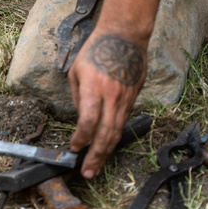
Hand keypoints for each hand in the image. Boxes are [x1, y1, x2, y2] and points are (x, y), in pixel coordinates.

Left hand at [68, 30, 146, 177]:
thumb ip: (77, 96)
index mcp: (94, 89)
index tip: (73, 147)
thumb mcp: (76, 70)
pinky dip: (115, 136)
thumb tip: (80, 117)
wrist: (125, 36)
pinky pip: (123, 120)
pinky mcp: (134, 97)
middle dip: (95, 156)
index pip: (88, 121)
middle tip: (88, 172)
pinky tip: (107, 145)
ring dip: (106, 151)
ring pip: (117, 131)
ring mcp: (125, 98)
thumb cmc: (96, 50)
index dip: (80, 138)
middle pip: (105, 133)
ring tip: (97, 166)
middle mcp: (112, 96)